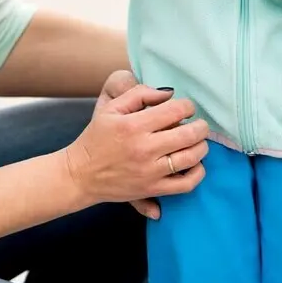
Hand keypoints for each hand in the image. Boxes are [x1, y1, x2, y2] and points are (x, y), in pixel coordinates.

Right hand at [67, 71, 208, 217]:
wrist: (80, 174)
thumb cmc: (96, 138)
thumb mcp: (111, 108)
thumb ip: (140, 94)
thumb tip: (168, 93)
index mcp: (134, 125)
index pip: (175, 110)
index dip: (187, 106)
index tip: (186, 108)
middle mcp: (144, 149)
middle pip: (189, 134)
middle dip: (201, 126)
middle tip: (199, 124)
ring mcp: (150, 172)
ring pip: (191, 158)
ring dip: (201, 146)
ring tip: (197, 141)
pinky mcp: (152, 189)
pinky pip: (186, 184)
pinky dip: (197, 173)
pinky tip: (194, 164)